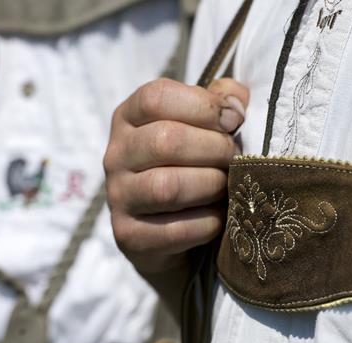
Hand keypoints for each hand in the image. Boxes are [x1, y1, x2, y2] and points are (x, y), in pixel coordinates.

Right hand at [104, 78, 248, 315]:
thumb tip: (236, 99)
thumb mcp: (199, 128)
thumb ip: (217, 104)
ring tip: (226, 187)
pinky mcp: (128, 235)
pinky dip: (207, 224)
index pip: (156, 98)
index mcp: (129, 119)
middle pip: (165, 141)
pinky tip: (217, 218)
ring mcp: (118, 198)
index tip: (234, 120)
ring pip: (167, 187)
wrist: (166, 227)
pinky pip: (175, 230)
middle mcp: (115, 156)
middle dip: (215, 149)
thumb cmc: (188, 167)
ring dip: (211, 186)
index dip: (203, 106)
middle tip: (235, 159)